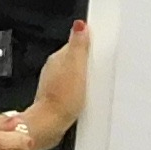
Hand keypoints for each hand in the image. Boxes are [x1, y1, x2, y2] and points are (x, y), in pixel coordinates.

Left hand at [28, 18, 90, 149]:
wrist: (50, 125)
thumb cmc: (61, 99)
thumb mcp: (76, 67)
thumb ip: (79, 45)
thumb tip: (80, 24)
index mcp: (58, 58)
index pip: (76, 43)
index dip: (90, 44)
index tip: (100, 47)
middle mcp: (54, 69)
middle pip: (75, 59)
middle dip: (88, 61)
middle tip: (100, 66)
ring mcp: (55, 84)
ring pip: (74, 74)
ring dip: (84, 77)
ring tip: (94, 82)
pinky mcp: (58, 97)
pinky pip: (72, 88)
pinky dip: (79, 90)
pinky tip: (85, 96)